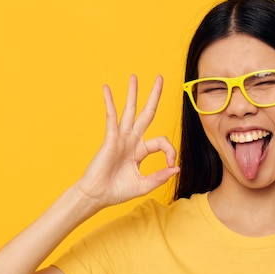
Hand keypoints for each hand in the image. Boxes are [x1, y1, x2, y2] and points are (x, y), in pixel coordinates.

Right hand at [75, 75, 179, 207]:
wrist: (98, 196)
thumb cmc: (118, 191)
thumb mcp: (144, 185)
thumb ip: (160, 176)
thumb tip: (177, 168)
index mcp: (141, 150)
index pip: (161, 141)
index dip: (170, 151)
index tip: (171, 164)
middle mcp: (132, 140)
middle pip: (146, 113)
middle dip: (154, 96)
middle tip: (160, 78)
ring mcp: (121, 138)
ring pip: (129, 110)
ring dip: (133, 93)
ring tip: (134, 77)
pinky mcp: (110, 138)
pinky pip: (111, 117)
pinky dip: (109, 102)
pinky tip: (106, 88)